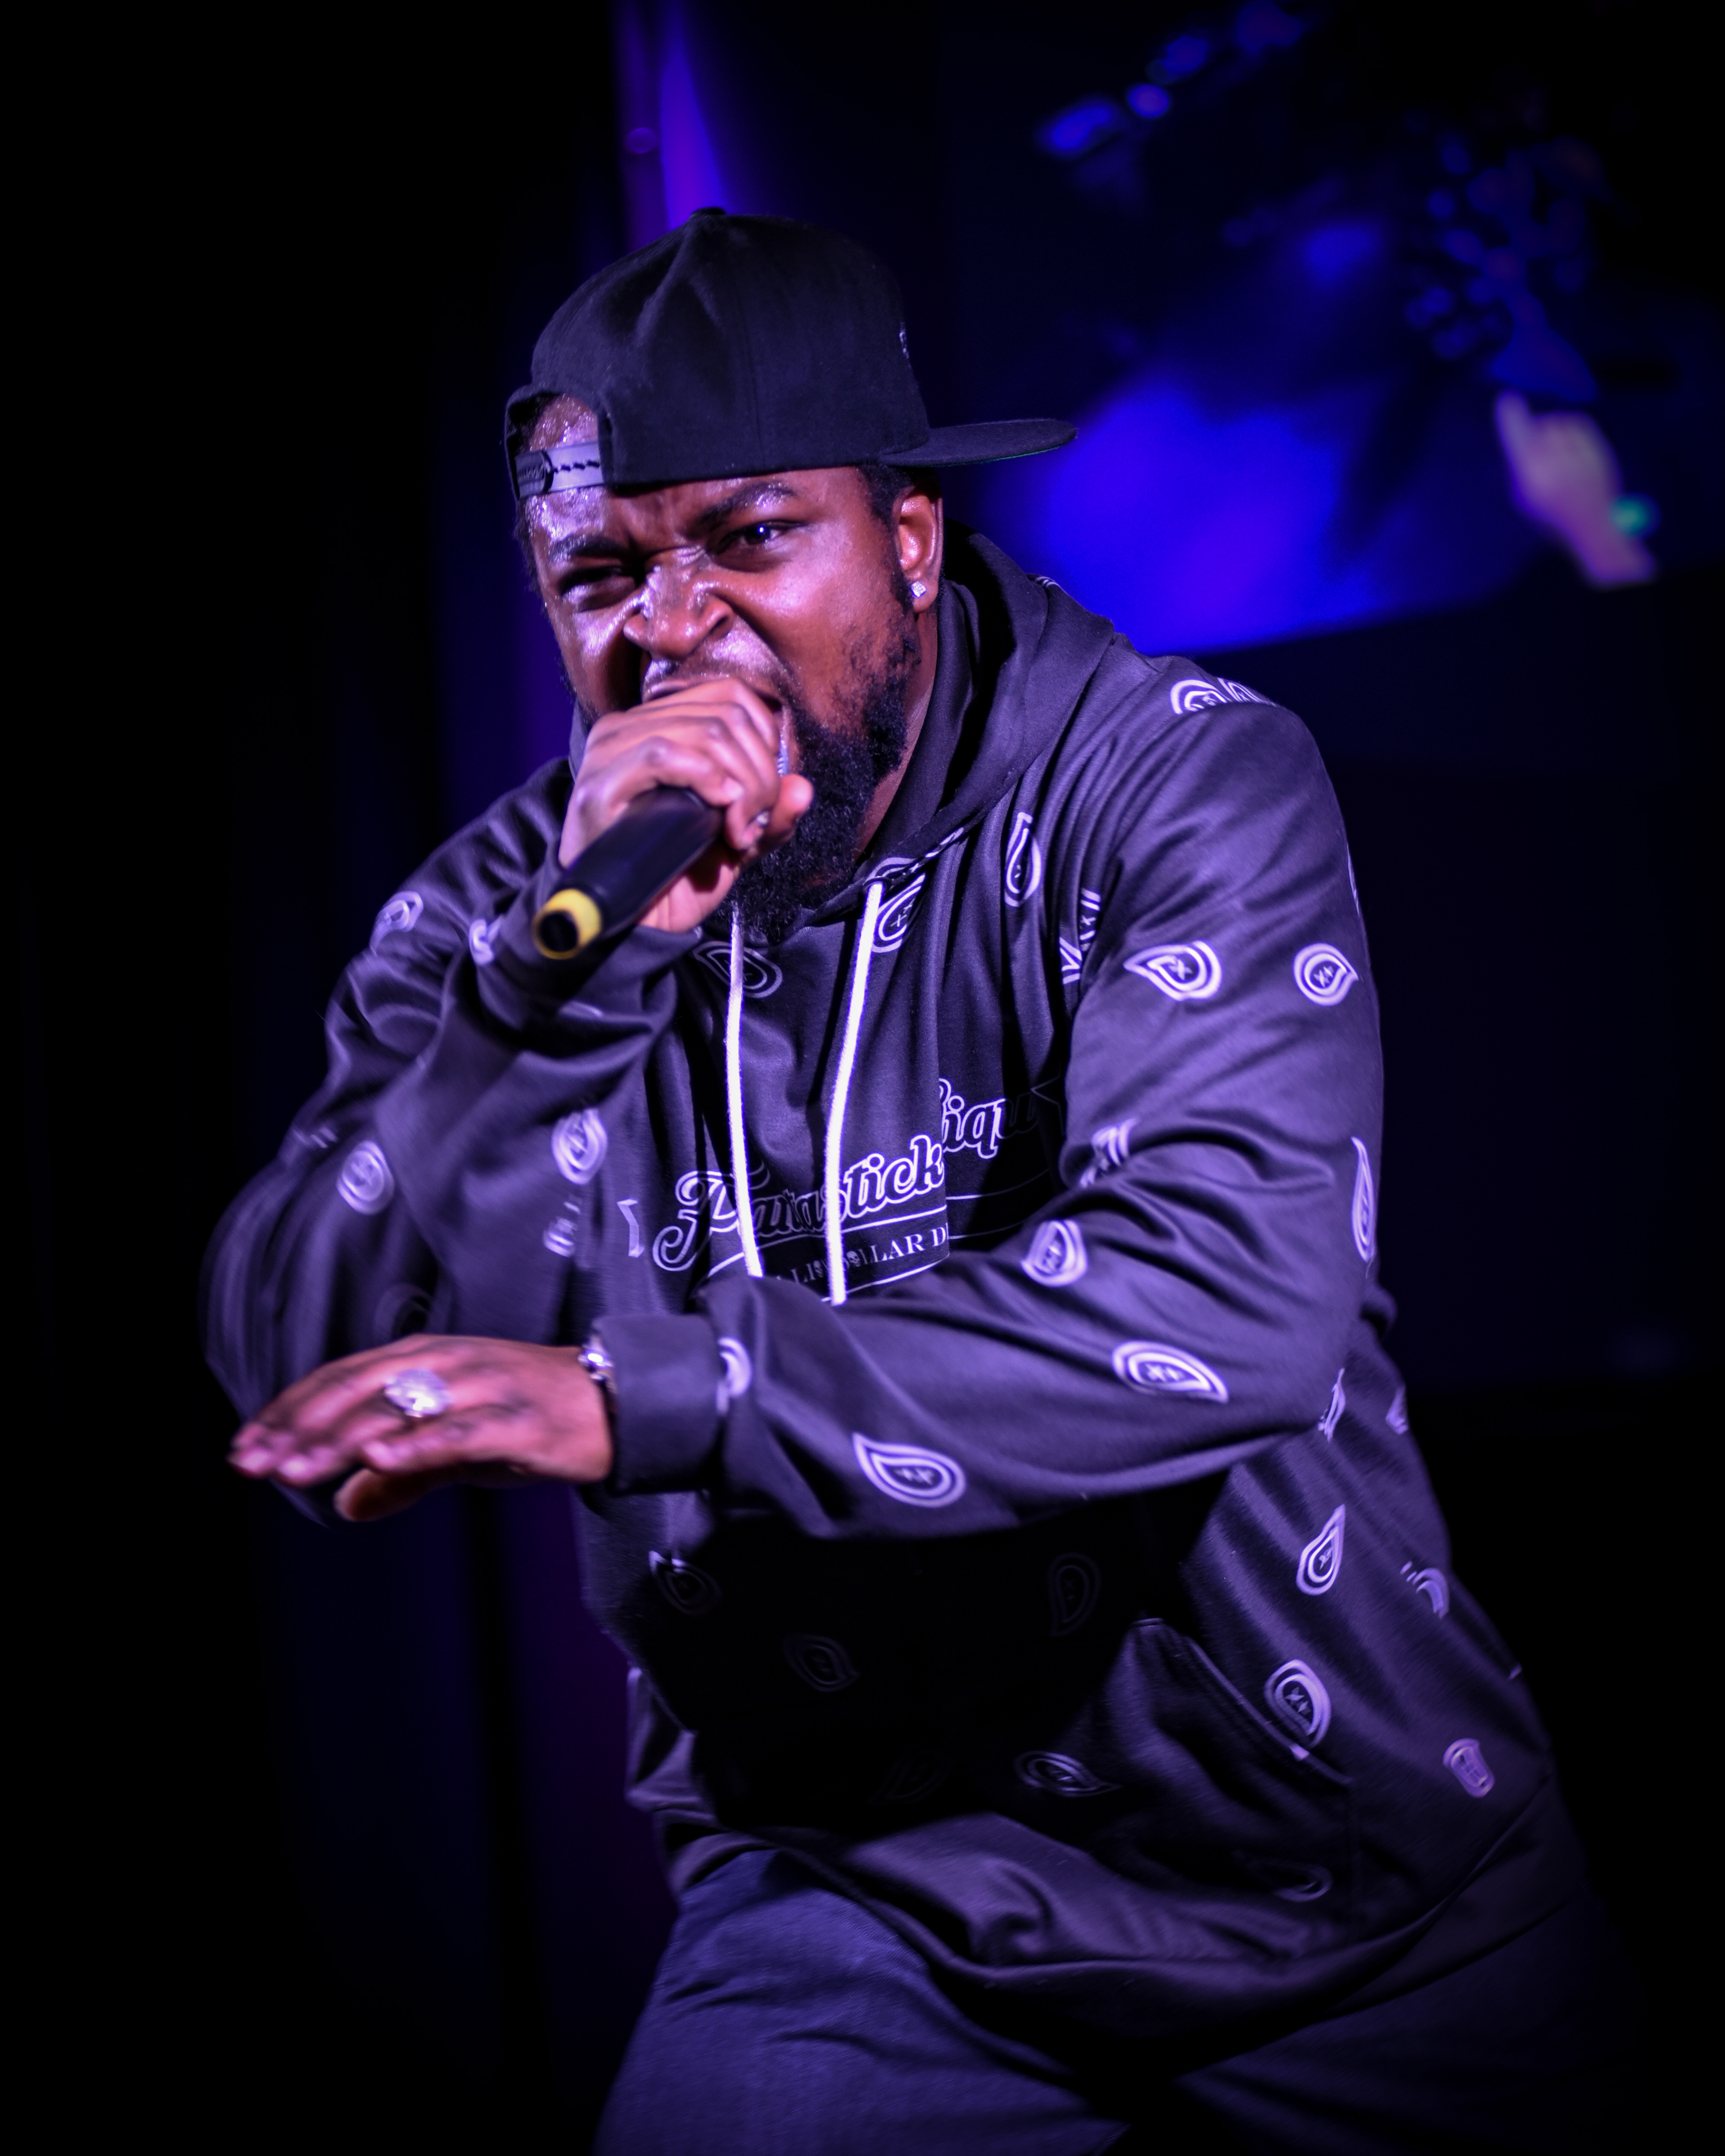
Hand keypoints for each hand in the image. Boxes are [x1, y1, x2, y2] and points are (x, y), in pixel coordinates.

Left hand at [229, 1335, 612, 1522]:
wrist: (621, 1403)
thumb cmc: (533, 1420)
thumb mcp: (458, 1447)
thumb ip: (403, 1473)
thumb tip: (345, 1503)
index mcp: (426, 1360)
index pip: (341, 1380)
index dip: (289, 1412)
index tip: (244, 1447)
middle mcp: (447, 1363)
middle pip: (358, 1391)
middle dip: (299, 1427)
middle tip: (252, 1463)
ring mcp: (483, 1388)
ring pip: (399, 1409)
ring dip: (341, 1439)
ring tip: (294, 1468)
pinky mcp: (517, 1421)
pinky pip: (459, 1433)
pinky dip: (417, 1444)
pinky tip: (378, 1461)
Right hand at [563, 679, 813, 932]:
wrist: (636, 927)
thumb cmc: (678, 877)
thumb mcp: (737, 841)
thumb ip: (771, 814)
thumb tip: (802, 788)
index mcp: (658, 725)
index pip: (729, 695)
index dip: (764, 740)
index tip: (764, 795)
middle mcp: (629, 727)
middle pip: (725, 716)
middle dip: (759, 774)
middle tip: (753, 824)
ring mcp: (610, 751)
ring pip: (704, 732)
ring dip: (741, 785)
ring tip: (737, 832)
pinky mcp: (600, 783)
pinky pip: (662, 754)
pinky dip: (705, 779)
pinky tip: (719, 814)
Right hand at [1494, 391, 1655, 586]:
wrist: (1593, 527)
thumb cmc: (1553, 516)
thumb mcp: (1524, 499)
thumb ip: (1520, 467)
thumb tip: (1522, 434)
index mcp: (1533, 477)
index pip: (1520, 438)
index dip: (1512, 418)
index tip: (1507, 400)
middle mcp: (1556, 463)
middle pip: (1542, 427)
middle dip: (1538, 430)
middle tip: (1540, 450)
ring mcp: (1580, 456)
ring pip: (1562, 422)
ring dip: (1556, 429)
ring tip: (1557, 450)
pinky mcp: (1598, 449)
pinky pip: (1580, 424)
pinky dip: (1573, 429)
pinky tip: (1572, 446)